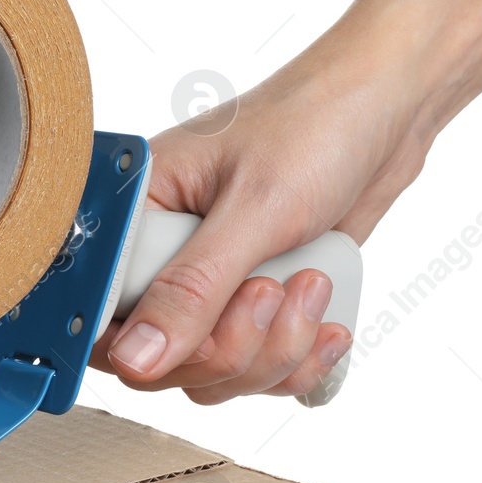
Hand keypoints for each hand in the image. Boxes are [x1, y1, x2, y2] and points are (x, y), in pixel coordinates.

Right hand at [91, 23, 434, 402]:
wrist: (384, 109)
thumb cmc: (314, 126)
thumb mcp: (254, 210)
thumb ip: (192, 290)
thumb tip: (135, 361)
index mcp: (134, 213)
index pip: (97, 313)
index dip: (145, 345)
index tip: (203, 331)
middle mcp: (159, 255)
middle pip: (157, 360)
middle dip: (231, 346)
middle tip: (274, 290)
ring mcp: (206, 286)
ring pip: (209, 374)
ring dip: (273, 352)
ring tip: (312, 286)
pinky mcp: (249, 306)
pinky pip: (254, 372)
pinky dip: (297, 361)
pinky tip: (328, 322)